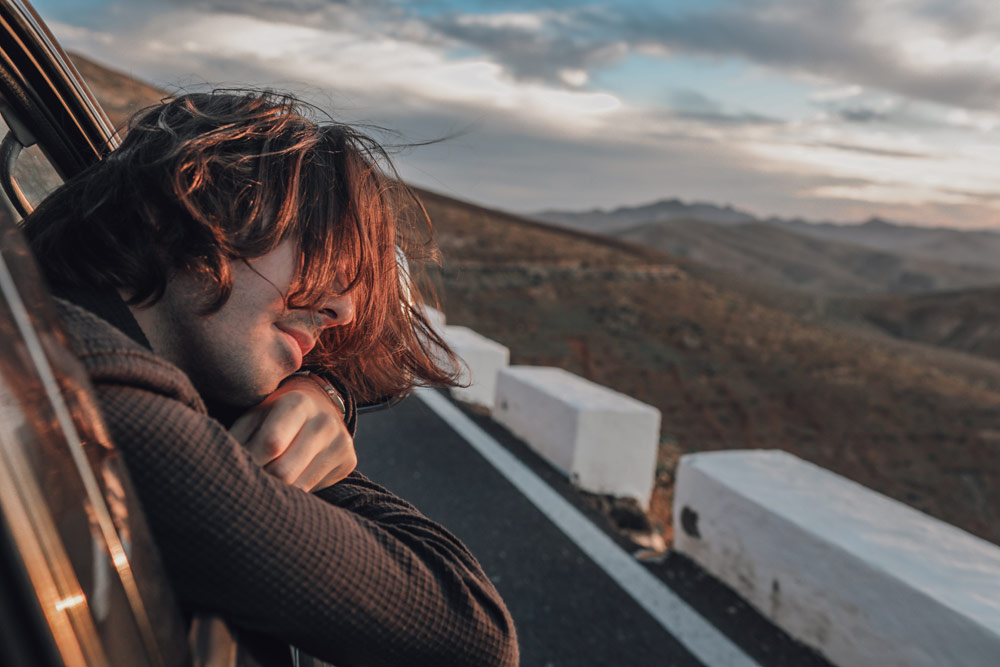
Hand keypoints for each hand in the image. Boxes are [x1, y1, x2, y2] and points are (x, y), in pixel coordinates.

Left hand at [229, 375, 356, 491]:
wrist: (318, 404)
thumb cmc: (274, 413)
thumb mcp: (254, 415)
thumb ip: (238, 437)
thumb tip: (223, 468)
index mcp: (297, 402)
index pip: (271, 444)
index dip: (249, 462)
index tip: (236, 468)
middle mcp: (325, 421)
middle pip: (285, 471)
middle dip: (262, 480)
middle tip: (248, 481)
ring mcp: (341, 442)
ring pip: (300, 486)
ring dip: (277, 491)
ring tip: (265, 483)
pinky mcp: (349, 460)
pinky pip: (315, 489)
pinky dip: (296, 491)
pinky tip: (289, 480)